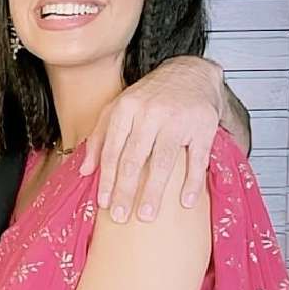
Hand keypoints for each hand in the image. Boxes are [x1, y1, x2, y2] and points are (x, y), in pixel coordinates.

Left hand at [80, 56, 223, 221]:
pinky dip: (192, 182)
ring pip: (163, 161)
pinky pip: (197, 159)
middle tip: (120, 217)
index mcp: (126, 108)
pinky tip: (186, 201)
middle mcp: (150, 113)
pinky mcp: (204, 126)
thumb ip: (99, 137)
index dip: (106, 179)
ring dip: (154, 191)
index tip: (104, 204)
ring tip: (146, 215)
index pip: (112, 150)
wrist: (191, 72)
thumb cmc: (151, 96)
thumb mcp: (119, 108)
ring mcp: (178, 119)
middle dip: (125, 190)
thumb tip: (84, 170)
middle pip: (134, 158)